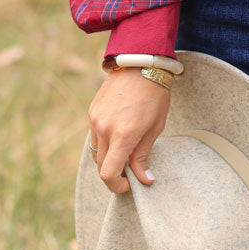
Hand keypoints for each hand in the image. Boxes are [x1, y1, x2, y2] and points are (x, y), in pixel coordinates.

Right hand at [88, 68, 169, 193]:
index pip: (109, 174)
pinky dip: (105, 141)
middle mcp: (104, 128)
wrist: (141, 63)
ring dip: (109, 157)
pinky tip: (120, 131)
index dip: (117, 186)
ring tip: (127, 147)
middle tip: (131, 169)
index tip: (129, 184)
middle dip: (114, 173)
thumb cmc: (155, 95)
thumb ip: (144, 154)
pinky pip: (95, 135)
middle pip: (101, 166)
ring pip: (97, 151)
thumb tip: (144, 180)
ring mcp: (95, 119)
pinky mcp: (92, 111)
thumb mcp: (156, 126)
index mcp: (123, 135)